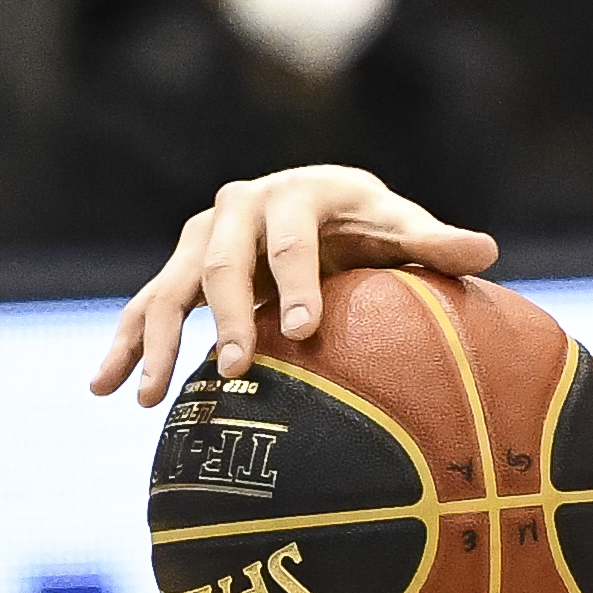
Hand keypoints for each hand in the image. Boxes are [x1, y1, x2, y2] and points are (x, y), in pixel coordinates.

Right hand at [92, 165, 499, 407]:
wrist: (323, 203)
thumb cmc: (371, 222)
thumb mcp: (401, 225)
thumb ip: (435, 240)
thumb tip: (485, 248)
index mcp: (294, 196)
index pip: (292, 242)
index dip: (296, 284)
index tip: (304, 331)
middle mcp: (236, 209)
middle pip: (224, 265)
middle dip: (227, 318)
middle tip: (237, 370)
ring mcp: (202, 237)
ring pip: (171, 288)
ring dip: (156, 340)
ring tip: (149, 396)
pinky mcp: (182, 266)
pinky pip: (149, 307)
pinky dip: (127, 344)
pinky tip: (107, 388)